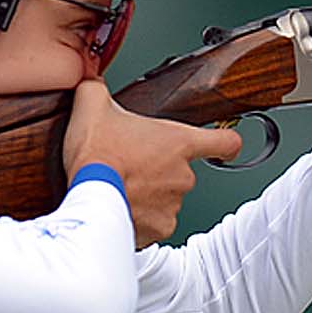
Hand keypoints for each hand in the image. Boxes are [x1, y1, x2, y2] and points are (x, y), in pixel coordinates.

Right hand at [62, 77, 242, 246]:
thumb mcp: (92, 107)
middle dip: (158, 169)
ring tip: (120, 186)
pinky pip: (153, 224)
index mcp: (178, 142)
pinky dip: (139, 219)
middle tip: (129, 166)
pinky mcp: (160, 229)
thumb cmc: (94, 155)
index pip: (224, 141)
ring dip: (148, 195)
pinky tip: (119, 207)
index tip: (224, 147)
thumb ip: (97, 89)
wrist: (86, 198)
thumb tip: (91, 83)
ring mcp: (173, 204)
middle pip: (181, 171)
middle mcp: (183, 175)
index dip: (225, 144)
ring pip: (166, 198)